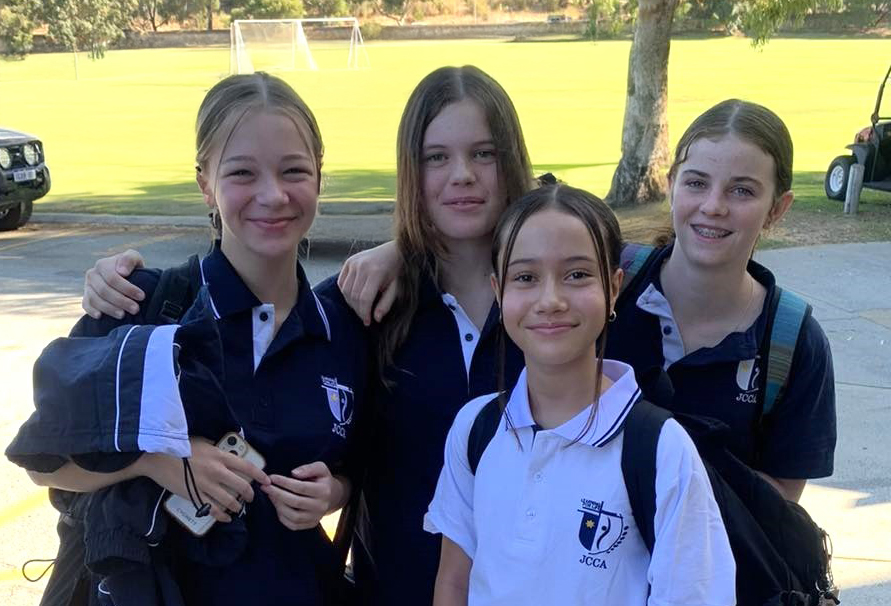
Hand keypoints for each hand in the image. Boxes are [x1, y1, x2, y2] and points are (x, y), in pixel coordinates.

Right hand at [83, 249, 145, 318]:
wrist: (125, 276)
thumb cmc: (131, 267)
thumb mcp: (134, 258)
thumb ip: (129, 259)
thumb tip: (122, 272)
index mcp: (102, 264)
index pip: (113, 278)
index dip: (127, 288)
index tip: (142, 296)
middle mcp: (92, 274)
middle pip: (104, 291)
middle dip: (121, 301)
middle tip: (136, 309)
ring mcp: (87, 286)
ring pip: (94, 299)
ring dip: (109, 309)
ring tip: (123, 315)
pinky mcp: (86, 297)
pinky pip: (86, 305)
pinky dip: (91, 311)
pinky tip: (101, 316)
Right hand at [139, 438, 270, 522]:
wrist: (158, 457)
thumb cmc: (180, 446)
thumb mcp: (203, 442)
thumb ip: (217, 449)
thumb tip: (226, 453)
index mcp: (220, 456)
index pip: (247, 466)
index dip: (259, 475)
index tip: (266, 480)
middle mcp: (217, 472)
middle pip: (241, 486)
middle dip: (249, 494)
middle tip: (251, 497)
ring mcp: (206, 485)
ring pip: (229, 500)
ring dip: (237, 506)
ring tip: (238, 508)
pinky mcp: (195, 496)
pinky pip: (213, 509)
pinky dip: (222, 515)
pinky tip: (226, 517)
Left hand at [261, 462, 348, 530]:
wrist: (331, 496)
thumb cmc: (321, 479)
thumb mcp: (320, 468)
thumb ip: (308, 468)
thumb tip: (293, 473)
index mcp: (324, 491)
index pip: (301, 487)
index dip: (284, 482)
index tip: (271, 477)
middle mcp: (321, 506)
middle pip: (295, 502)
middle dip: (277, 494)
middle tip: (265, 486)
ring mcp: (316, 518)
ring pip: (293, 516)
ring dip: (278, 505)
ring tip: (270, 495)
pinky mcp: (310, 525)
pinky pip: (293, 525)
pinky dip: (282, 516)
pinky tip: (277, 505)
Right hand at [337, 241, 400, 325]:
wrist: (393, 251)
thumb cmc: (397, 271)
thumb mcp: (396, 288)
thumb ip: (386, 303)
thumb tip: (376, 318)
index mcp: (376, 272)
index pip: (365, 298)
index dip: (364, 313)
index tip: (367, 322)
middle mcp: (362, 266)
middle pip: (354, 295)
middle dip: (358, 310)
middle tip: (364, 317)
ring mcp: (353, 262)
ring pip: (345, 290)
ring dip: (351, 303)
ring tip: (360, 308)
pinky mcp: (348, 262)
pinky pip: (341, 282)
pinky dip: (345, 293)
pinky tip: (354, 297)